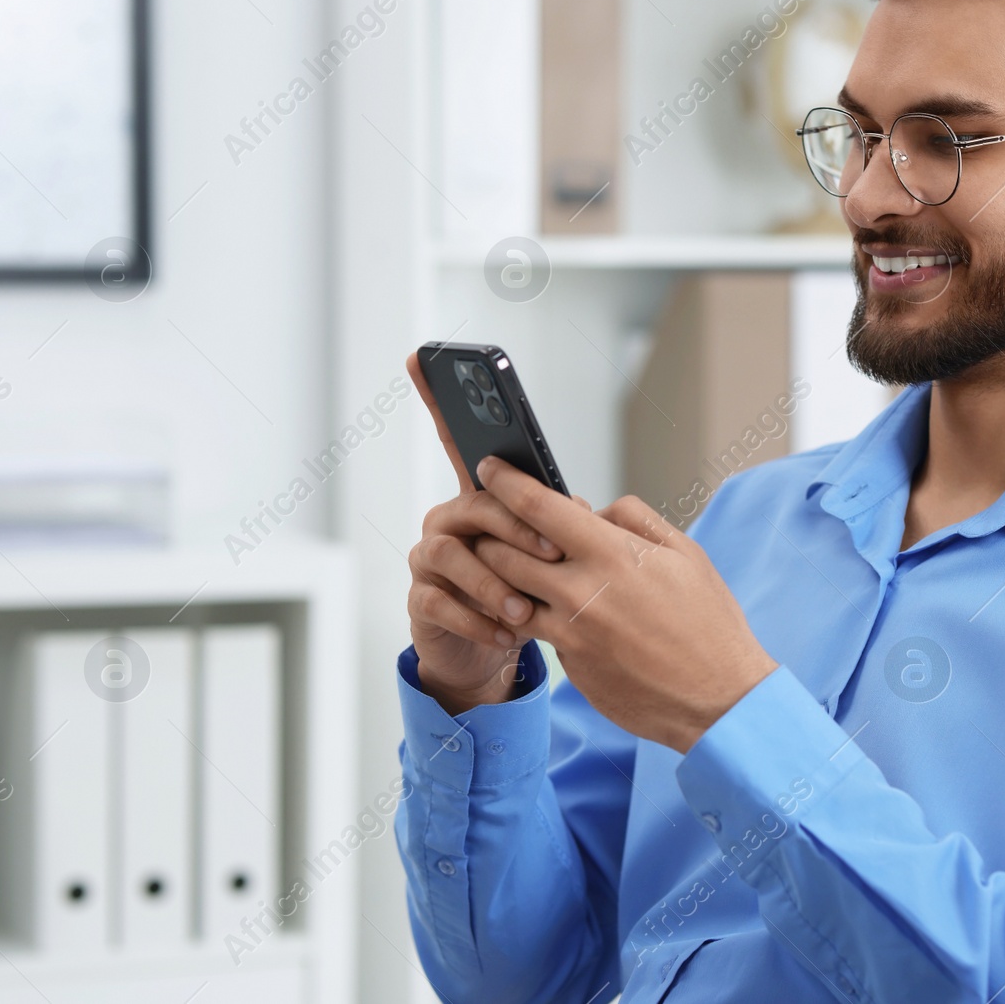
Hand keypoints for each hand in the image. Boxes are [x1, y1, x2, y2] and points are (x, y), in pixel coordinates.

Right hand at [404, 352, 588, 714]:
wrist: (494, 649)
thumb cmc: (528, 589)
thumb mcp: (549, 555)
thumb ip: (557, 523)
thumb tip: (583, 510)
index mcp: (481, 499)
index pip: (456, 441)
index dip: (438, 400)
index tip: (421, 356)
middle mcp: (448, 520)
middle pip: (474, 506)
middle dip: (514, 528)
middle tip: (552, 554)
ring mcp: (429, 559)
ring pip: (451, 555)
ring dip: (494, 583)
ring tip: (527, 610)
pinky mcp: (420, 600)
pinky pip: (440, 602)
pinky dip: (476, 618)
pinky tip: (505, 633)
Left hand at [470, 455, 778, 752]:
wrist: (718, 700)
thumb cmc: (708, 624)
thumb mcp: (686, 554)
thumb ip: (635, 520)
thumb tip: (596, 510)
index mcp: (611, 554)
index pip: (537, 506)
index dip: (506, 482)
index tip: (490, 467)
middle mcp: (581, 592)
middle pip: (502, 551)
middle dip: (491, 533)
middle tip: (492, 525)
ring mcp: (570, 634)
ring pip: (508, 596)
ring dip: (503, 579)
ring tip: (517, 569)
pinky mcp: (570, 666)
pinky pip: (539, 632)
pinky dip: (537, 618)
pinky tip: (556, 615)